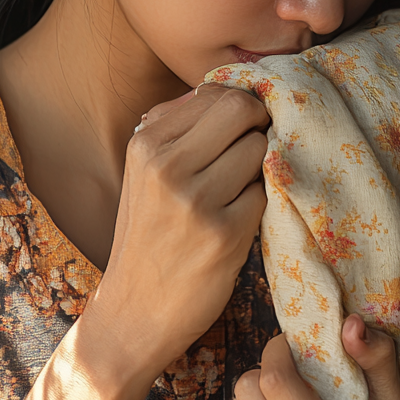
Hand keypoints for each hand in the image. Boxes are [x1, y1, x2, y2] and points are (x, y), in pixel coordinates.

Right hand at [88, 83, 269, 374]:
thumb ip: (180, 130)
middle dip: (259, 126)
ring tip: (240, 192)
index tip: (241, 130)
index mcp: (145, 143)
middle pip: (241, 111)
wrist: (134, 313)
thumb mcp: (146, 175)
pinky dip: (260, 205)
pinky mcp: (224, 234)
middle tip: (254, 151)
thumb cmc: (149, 237)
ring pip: (260, 149)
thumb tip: (229, 86)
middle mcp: (166, 165)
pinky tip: (239, 222)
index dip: (240, 108)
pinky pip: (265, 194)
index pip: (215, 94)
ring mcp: (195, 200)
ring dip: (260, 168)